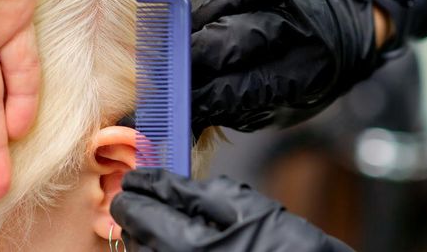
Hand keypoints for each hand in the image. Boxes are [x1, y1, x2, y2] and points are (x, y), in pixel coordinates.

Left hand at [110, 169, 353, 251]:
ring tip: (163, 220)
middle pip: (137, 240)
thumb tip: (162, 182)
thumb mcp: (248, 208)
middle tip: (144, 197)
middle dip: (139, 216)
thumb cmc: (292, 250)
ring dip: (148, 238)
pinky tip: (182, 242)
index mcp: (188, 247)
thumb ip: (199, 193)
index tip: (134, 182)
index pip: (140, 214)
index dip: (135, 193)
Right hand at [189, 0, 386, 132]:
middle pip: (247, 35)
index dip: (205, 93)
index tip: (176, 96)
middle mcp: (308, 28)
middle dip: (200, 50)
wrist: (336, 25)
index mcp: (308, 75)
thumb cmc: (293, 73)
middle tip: (171, 61)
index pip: (248, 88)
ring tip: (182, 26)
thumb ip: (226, 107)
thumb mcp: (271, 106)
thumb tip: (179, 107)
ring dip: (203, 9)